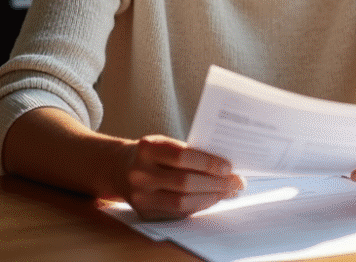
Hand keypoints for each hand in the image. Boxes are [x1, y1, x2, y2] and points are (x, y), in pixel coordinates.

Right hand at [121, 135, 244, 219]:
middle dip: (215, 183)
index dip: (208, 163)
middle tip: (236, 182)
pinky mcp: (144, 212)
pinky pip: (177, 213)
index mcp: (147, 148)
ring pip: (181, 202)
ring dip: (211, 198)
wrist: (119, 168)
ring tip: (228, 192)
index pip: (182, 156)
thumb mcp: (165, 143)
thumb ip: (191, 153)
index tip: (228, 166)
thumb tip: (227, 167)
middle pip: (184, 182)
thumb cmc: (152, 153)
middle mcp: (140, 173)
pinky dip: (199, 206)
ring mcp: (140, 196)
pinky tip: (212, 199)